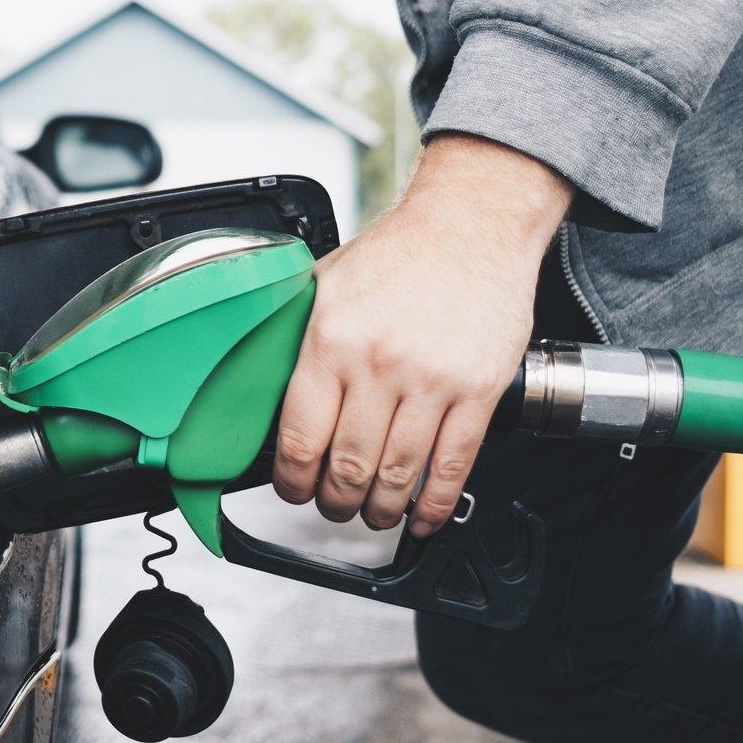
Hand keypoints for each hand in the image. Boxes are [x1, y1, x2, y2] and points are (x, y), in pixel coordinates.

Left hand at [272, 135, 572, 536]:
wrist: (471, 225)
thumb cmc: (400, 253)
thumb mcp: (326, 282)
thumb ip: (296, 334)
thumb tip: (263, 381)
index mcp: (331, 340)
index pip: (299, 437)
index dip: (291, 480)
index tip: (292, 487)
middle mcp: (379, 364)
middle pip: (347, 467)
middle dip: (334, 501)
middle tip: (332, 504)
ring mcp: (433, 381)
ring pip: (397, 475)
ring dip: (380, 509)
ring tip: (372, 512)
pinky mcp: (479, 391)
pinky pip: (453, 466)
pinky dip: (434, 504)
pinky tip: (422, 516)